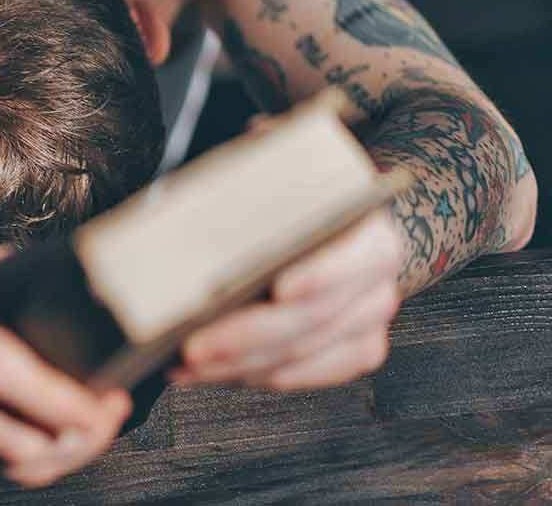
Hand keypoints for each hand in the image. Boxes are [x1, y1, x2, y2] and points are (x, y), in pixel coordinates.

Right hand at [0, 246, 131, 487]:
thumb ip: (47, 284)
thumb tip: (127, 304)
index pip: (2, 371)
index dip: (64, 399)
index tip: (113, 398)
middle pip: (12, 437)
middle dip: (77, 437)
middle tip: (112, 414)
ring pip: (5, 466)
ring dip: (61, 456)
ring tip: (94, 427)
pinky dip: (28, 467)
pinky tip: (56, 445)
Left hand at [168, 208, 404, 390]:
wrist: (327, 222)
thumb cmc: (289, 204)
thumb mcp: (266, 185)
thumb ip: (244, 201)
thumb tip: (185, 225)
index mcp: (366, 226)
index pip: (352, 256)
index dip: (319, 275)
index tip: (279, 289)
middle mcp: (375, 277)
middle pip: (312, 318)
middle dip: (246, 337)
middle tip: (195, 347)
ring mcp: (366, 319)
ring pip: (300, 354)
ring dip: (236, 364)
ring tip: (184, 363)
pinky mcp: (353, 351)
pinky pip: (300, 374)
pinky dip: (248, 374)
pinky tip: (207, 371)